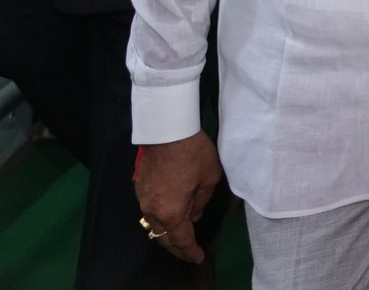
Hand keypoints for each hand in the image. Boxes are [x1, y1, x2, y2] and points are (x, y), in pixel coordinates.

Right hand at [134, 132, 221, 264]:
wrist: (167, 130)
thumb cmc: (193, 153)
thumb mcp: (209, 178)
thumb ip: (202, 201)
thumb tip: (194, 214)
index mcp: (171, 212)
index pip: (181, 240)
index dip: (190, 251)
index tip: (198, 257)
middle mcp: (152, 210)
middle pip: (163, 237)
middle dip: (177, 247)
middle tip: (190, 251)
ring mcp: (142, 199)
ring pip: (154, 225)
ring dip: (167, 232)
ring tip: (183, 233)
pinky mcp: (139, 188)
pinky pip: (149, 211)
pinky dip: (161, 218)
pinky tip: (172, 213)